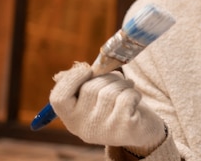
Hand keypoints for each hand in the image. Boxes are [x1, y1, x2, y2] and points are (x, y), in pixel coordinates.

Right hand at [49, 62, 165, 151]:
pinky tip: (135, 101)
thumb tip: (61, 75)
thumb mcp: (94, 97)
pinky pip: (126, 97)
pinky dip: (134, 93)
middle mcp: (83, 127)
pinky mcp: (124, 128)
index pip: (59, 98)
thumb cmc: (115, 105)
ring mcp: (103, 130)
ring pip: (110, 91)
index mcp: (71, 118)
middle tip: (118, 82)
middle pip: (89, 88)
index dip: (72, 79)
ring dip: (123, 85)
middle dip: (108, 78)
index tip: (87, 70)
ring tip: (127, 91)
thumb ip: (79, 84)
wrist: (141, 127)